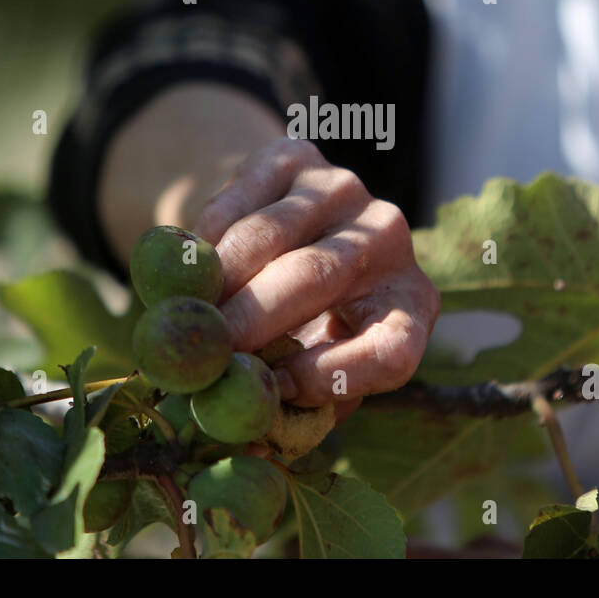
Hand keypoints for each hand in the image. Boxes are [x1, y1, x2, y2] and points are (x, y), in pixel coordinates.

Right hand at [194, 137, 438, 417]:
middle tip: (204, 349)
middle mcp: (391, 239)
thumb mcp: (307, 372)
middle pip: (322, 276)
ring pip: (274, 232)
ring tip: (187, 311)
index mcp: (411, 307)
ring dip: (220, 276)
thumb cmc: (295, 330)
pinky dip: (207, 235)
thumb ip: (290, 406)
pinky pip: (242, 197)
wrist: (273, 243)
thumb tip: (248, 440)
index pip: (392, 349)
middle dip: (254, 316)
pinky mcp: (298, 156)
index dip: (335, 375)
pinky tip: (192, 266)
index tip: (276, 389)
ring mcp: (347, 190)